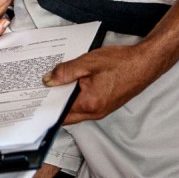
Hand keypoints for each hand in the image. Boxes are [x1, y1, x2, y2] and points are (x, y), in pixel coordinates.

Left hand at [43, 43, 166, 124]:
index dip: (46, 107)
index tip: (33, 101)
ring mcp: (102, 110)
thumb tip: (48, 81)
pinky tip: (69, 83)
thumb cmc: (121, 63)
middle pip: (67, 114)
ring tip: (52, 85)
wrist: (145, 63)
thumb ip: (65, 72)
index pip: (60, 113)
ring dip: (64, 99)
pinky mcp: (105, 104)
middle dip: (53, 104)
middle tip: (39, 91)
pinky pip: (84, 104)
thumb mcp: (87, 63)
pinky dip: (74, 96)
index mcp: (89, 104)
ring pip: (75, 110)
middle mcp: (96, 112)